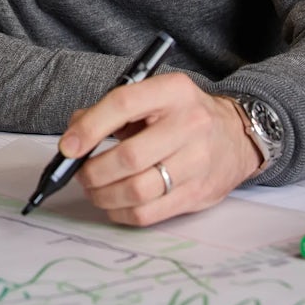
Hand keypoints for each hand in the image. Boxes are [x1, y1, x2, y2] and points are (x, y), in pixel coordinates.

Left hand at [60, 72, 261, 226]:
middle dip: (93, 171)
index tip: (67, 147)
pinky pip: (149, 213)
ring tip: (94, 189)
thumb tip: (73, 136)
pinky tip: (114, 204)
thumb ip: (110, 110)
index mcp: (173, 91)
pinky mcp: (198, 194)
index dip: (90, 127)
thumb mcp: (153, 97)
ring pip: (138, 190)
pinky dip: (121, 212)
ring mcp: (197, 162)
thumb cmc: (183, 114)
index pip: (124, 104)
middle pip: (129, 156)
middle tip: (79, 174)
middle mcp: (190, 124)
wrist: (237, 135)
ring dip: (104, 195)